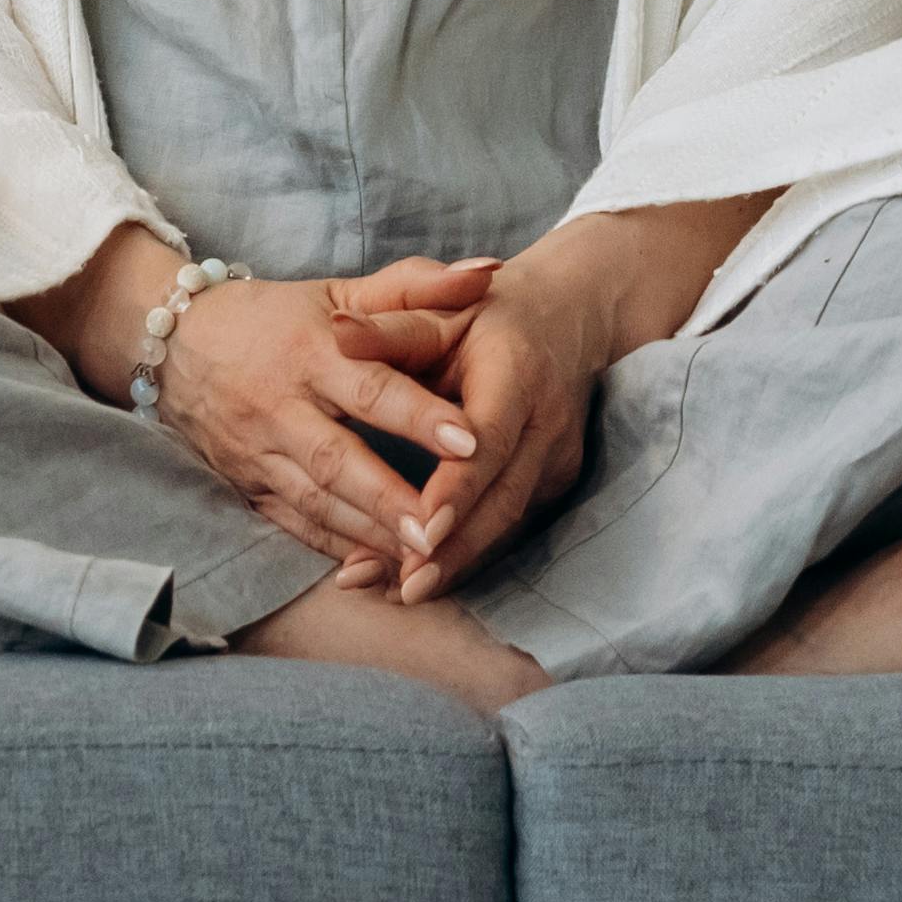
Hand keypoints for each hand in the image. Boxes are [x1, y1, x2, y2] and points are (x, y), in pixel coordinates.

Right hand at [154, 258, 502, 583]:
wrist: (175, 340)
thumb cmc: (278, 316)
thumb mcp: (341, 292)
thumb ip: (417, 287)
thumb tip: (490, 271)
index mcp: (312, 350)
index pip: (371, 388)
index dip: (420, 416)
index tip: (471, 442)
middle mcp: (281, 405)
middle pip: (338, 459)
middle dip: (390, 498)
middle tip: (442, 531)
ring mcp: (259, 451)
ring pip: (316, 502)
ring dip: (369, 535)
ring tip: (422, 563)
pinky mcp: (247, 485)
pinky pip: (293, 525)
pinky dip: (334, 550)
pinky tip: (376, 571)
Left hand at [389, 279, 619, 599]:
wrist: (563, 318)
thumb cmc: (484, 313)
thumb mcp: (439, 309)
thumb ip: (391, 328)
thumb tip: (338, 332)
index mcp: (518, 374)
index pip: (488, 441)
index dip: (455, 488)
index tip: (419, 528)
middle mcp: (547, 426)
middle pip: (501, 500)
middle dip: (453, 548)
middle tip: (401, 585)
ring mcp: (557, 461)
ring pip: (507, 524)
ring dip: (457, 562)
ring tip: (400, 592)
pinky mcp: (555, 485)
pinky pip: (509, 527)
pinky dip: (467, 554)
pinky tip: (422, 578)